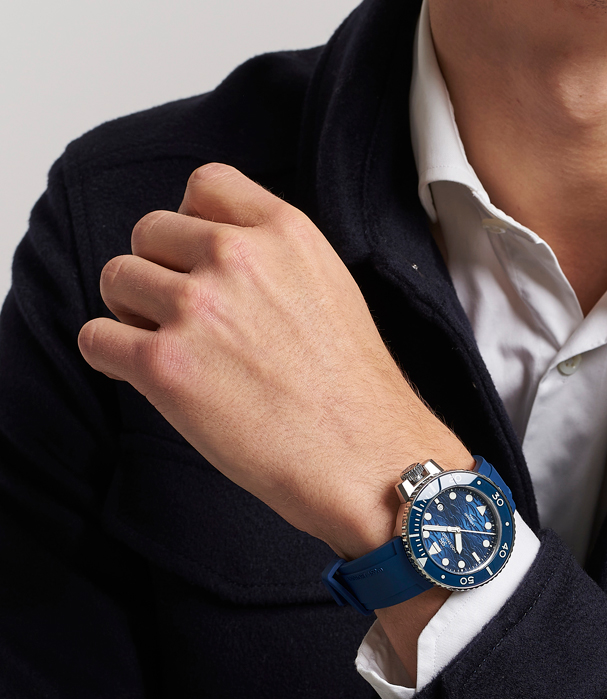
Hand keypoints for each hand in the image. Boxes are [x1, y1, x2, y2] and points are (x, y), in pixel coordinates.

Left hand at [77, 163, 470, 559]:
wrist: (366, 460)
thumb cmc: (355, 394)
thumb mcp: (331, 290)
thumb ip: (275, 260)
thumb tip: (216, 262)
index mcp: (283, 231)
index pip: (204, 185)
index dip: (191, 224)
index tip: (197, 260)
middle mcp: (236, 257)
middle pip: (149, 231)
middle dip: (159, 272)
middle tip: (184, 320)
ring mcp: (196, 308)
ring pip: (115, 278)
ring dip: (131, 313)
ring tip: (171, 351)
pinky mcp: (164, 365)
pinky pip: (95, 338)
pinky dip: (110, 356)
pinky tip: (145, 377)